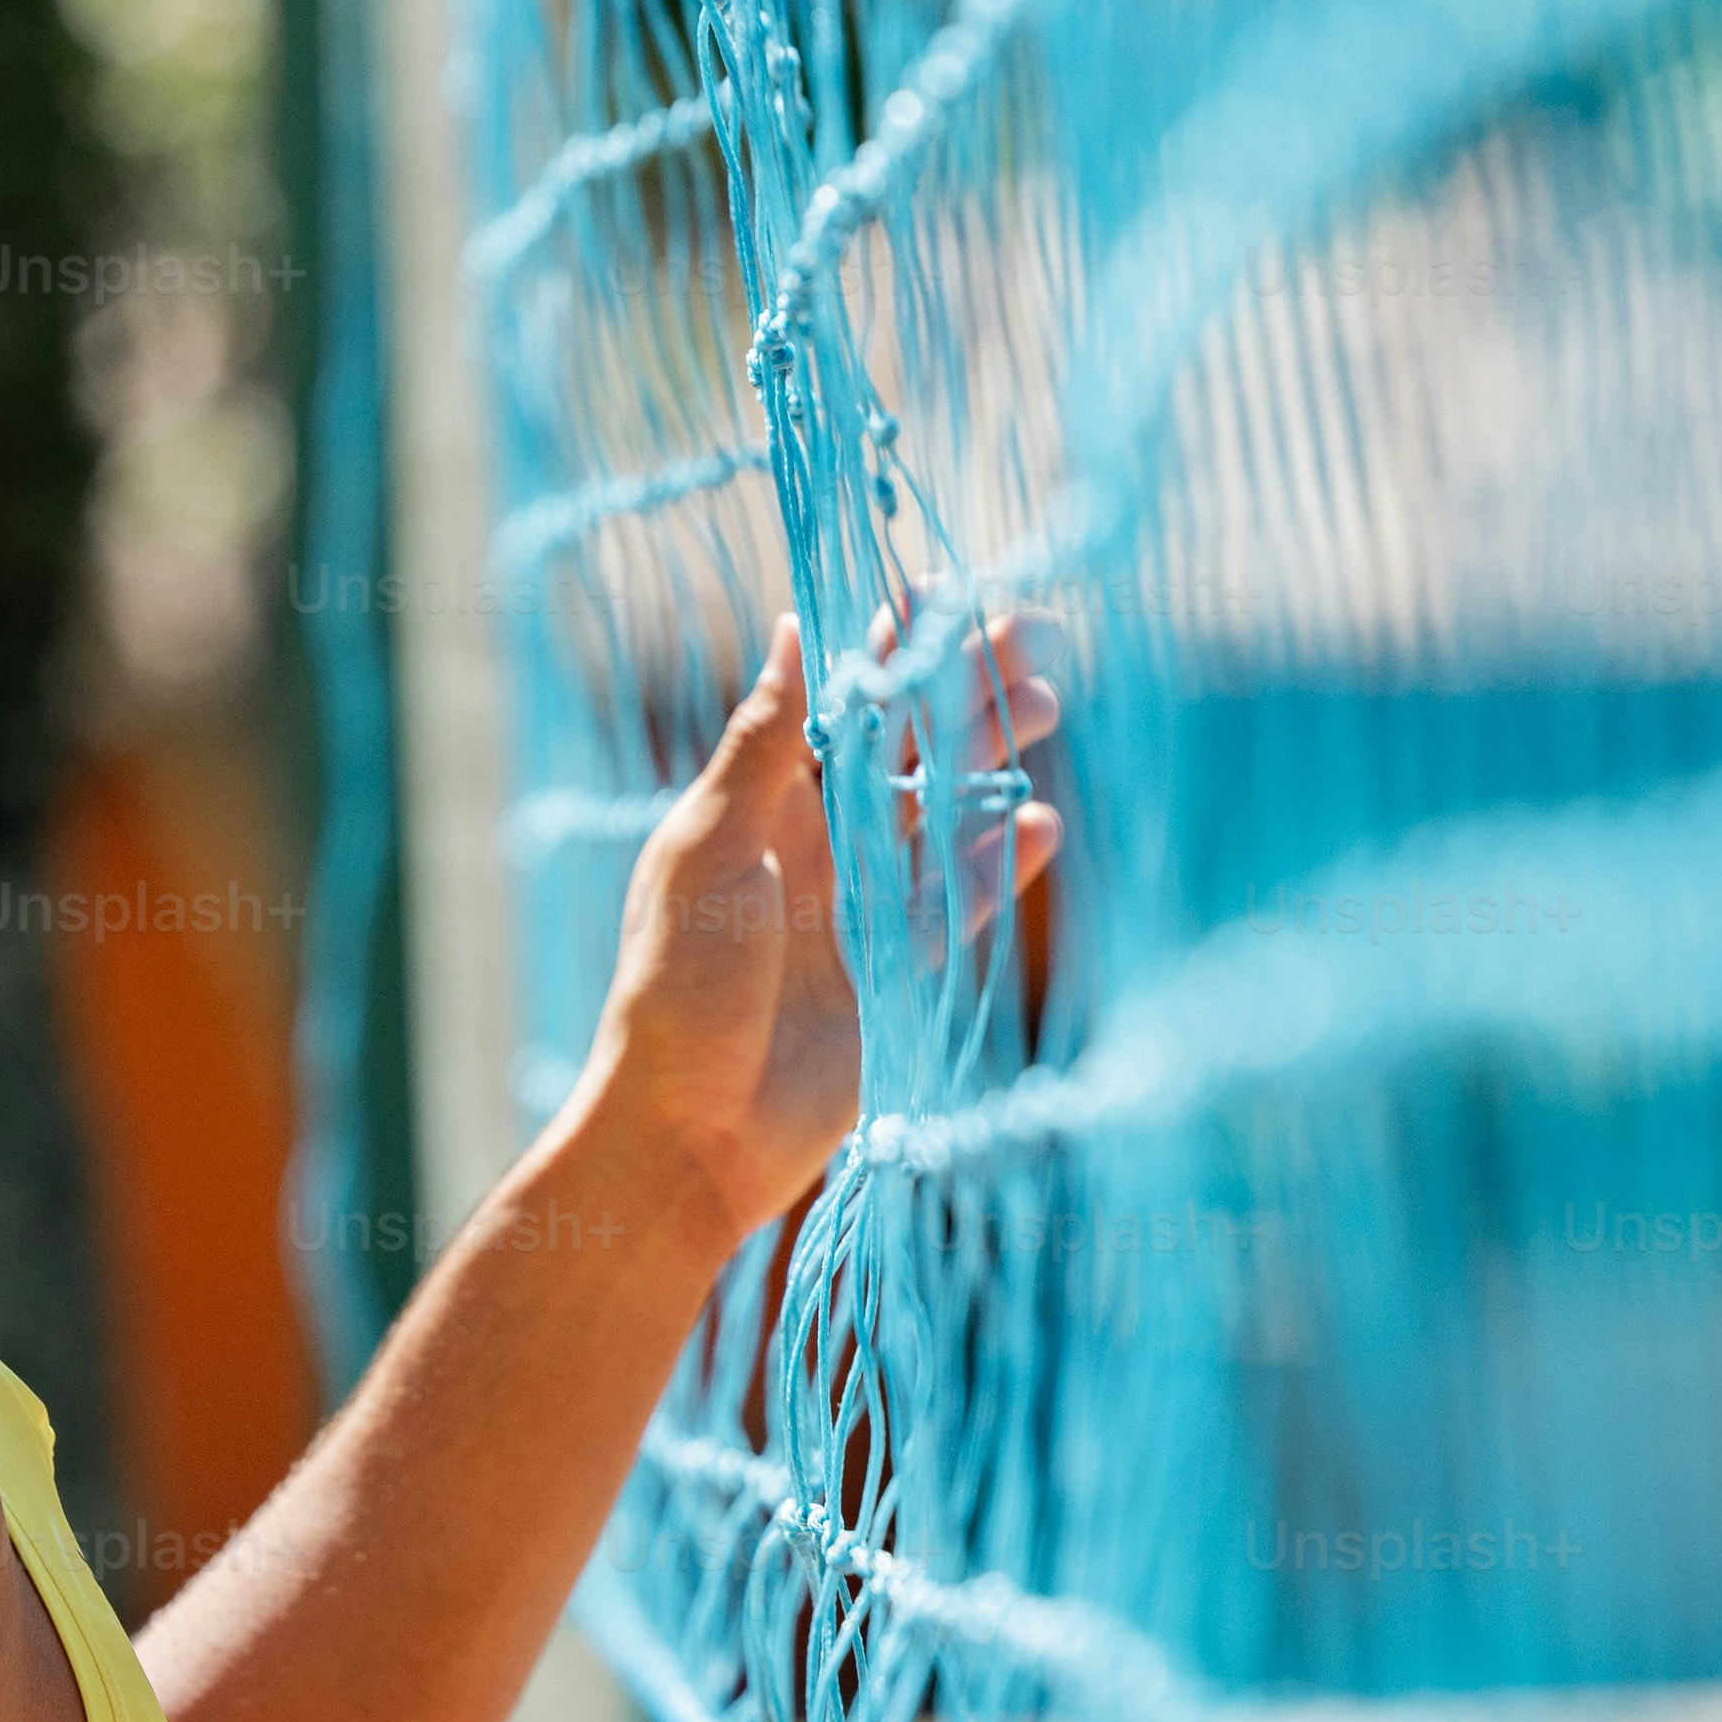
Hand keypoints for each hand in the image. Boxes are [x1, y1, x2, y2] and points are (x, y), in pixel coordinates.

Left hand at [574, 606, 1063, 1244]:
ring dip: (993, 759)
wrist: (691, 1130)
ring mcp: (863, 908)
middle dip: (964, 689)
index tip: (940, 591)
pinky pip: (963, 900)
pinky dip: (1003, 861)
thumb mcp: (708, 845)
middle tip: (1031, 633)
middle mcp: (817, 846)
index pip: (836, 705)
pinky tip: (1043, 821)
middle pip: (907, 748)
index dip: (886, 649)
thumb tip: (791, 627)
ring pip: (946, 813)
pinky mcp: (900, 972)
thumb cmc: (676, 983)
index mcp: (760, 805)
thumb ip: (761, 744)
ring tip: (1045, 703)